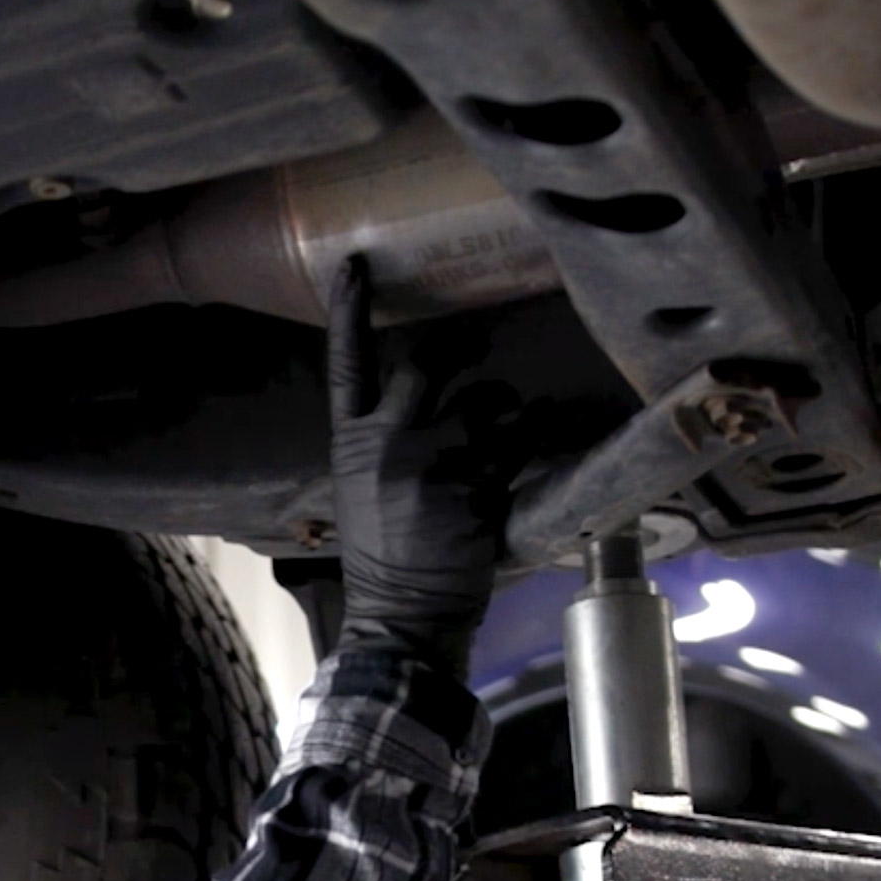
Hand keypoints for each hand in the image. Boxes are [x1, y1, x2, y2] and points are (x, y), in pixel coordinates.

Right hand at [325, 256, 512, 668]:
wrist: (402, 616)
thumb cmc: (385, 553)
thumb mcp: (361, 489)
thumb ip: (382, 440)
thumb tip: (426, 394)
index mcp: (350, 444)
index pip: (345, 363)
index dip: (349, 310)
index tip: (355, 264)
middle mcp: (387, 447)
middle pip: (428, 366)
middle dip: (464, 348)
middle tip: (483, 341)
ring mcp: (433, 468)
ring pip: (486, 404)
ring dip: (506, 404)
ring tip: (511, 419)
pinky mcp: (477, 492)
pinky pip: (518, 445)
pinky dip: (532, 438)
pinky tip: (535, 441)